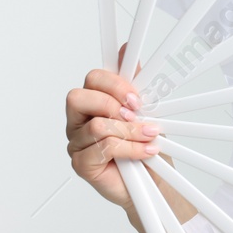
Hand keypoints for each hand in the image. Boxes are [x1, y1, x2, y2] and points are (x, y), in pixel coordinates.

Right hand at [64, 41, 159, 210]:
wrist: (154, 181)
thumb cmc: (145, 145)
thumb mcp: (146, 110)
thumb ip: (134, 83)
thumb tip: (125, 51)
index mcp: (93, 103)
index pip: (92, 79)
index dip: (114, 83)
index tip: (136, 95)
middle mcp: (80, 121)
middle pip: (78, 97)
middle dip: (112, 103)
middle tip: (136, 114)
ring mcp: (77, 143)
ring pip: (97, 125)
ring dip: (129, 130)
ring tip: (148, 136)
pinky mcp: (81, 164)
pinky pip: (103, 148)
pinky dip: (130, 148)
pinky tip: (144, 151)